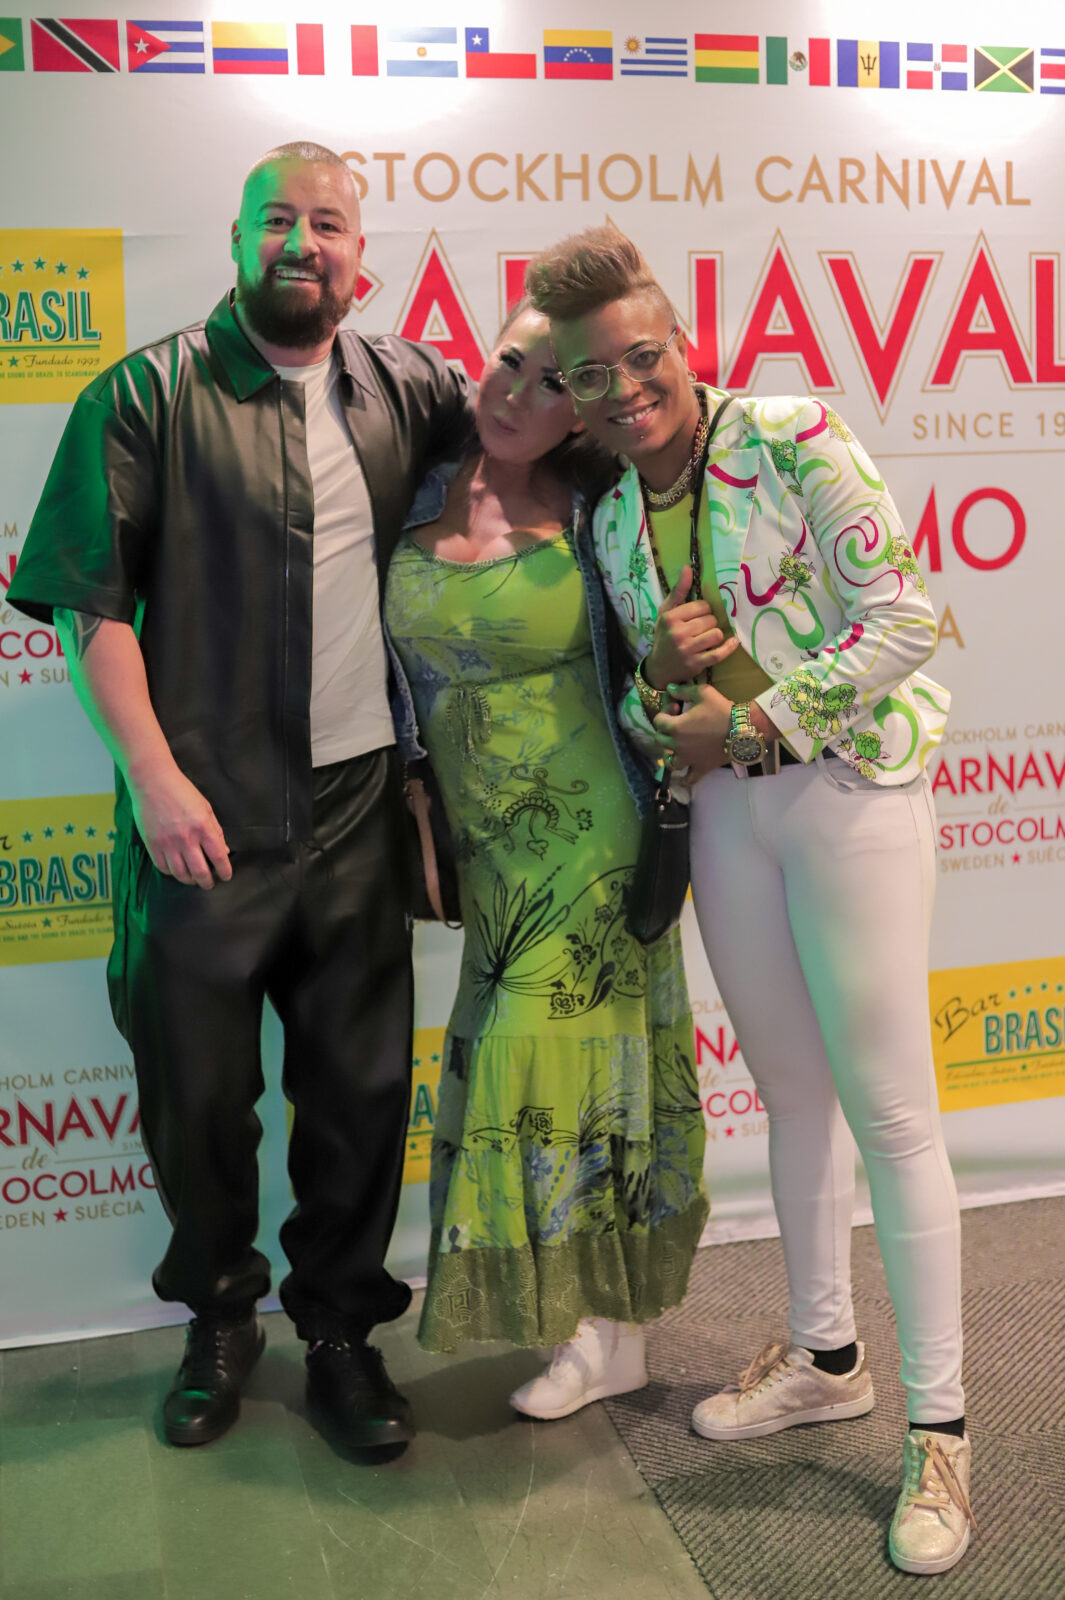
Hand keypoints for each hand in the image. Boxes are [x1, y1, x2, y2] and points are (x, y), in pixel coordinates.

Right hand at [129, 764, 231, 888]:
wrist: (153, 782)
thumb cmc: (182, 792)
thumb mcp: (206, 808)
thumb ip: (215, 830)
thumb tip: (224, 850)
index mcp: (203, 827)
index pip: (218, 857)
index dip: (225, 870)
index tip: (226, 876)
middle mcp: (186, 838)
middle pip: (200, 871)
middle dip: (207, 882)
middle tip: (209, 884)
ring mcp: (167, 843)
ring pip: (181, 874)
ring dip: (189, 880)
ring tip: (194, 879)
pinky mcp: (152, 844)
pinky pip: (163, 867)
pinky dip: (172, 873)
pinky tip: (177, 869)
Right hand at [645, 566, 739, 687]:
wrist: (659, 668)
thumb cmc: (664, 636)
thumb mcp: (666, 612)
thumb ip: (678, 591)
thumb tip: (687, 567)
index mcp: (670, 618)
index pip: (701, 606)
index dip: (703, 610)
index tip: (697, 616)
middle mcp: (678, 633)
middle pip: (710, 620)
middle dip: (709, 623)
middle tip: (701, 628)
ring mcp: (687, 650)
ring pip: (716, 634)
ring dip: (715, 635)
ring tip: (708, 637)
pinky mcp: (696, 664)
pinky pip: (719, 653)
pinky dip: (728, 647)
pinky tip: (733, 642)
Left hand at [653, 682, 732, 783]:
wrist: (743, 729)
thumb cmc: (722, 709)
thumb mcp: (703, 692)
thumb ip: (683, 690)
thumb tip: (669, 688)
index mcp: (675, 727)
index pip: (658, 721)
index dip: (665, 712)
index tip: (677, 707)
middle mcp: (678, 745)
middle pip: (660, 740)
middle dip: (665, 731)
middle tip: (679, 723)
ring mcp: (689, 759)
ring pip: (670, 761)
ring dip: (670, 754)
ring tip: (677, 748)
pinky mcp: (701, 768)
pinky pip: (688, 779)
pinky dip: (683, 780)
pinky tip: (680, 779)